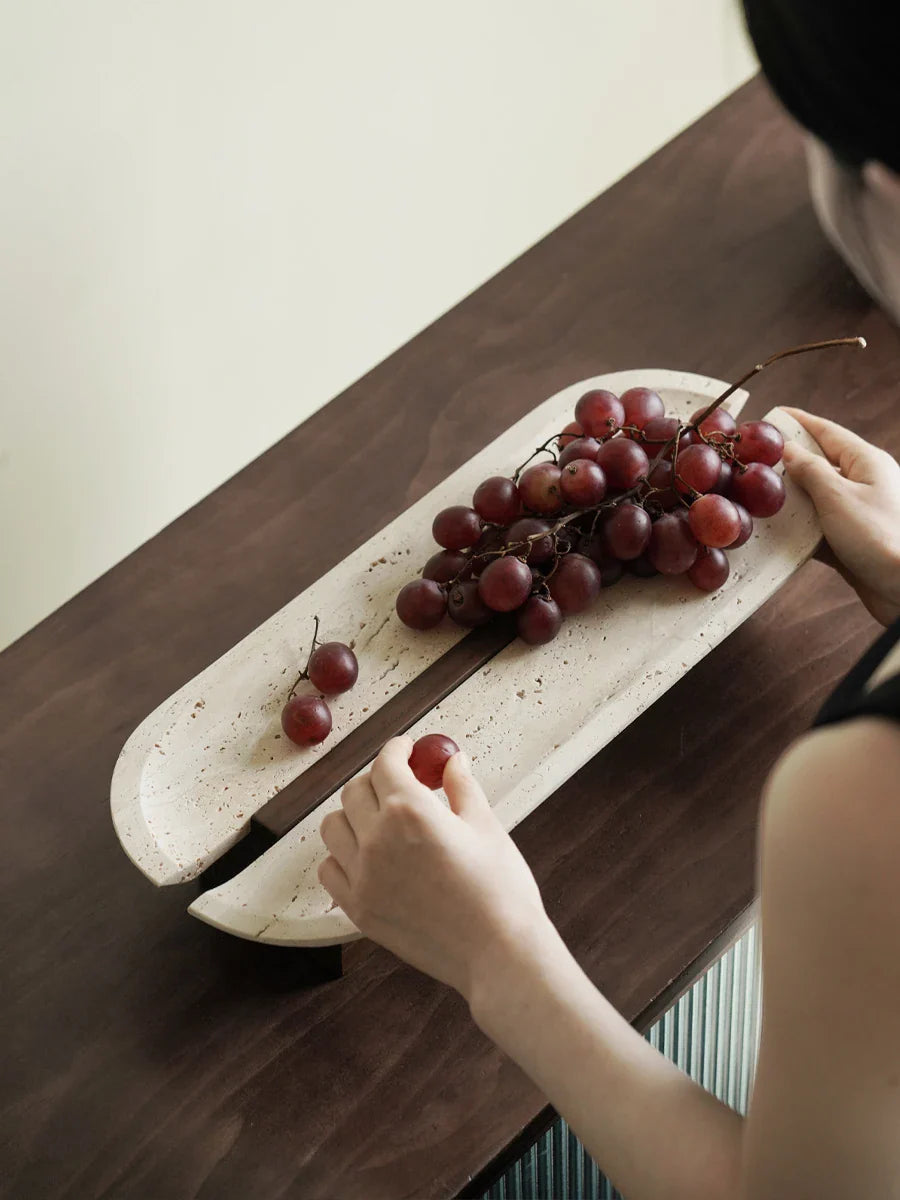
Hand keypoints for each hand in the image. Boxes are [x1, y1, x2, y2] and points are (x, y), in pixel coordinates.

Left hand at [318, 735, 551, 999]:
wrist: (498, 952)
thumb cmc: (501, 890)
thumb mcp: (486, 827)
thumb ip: (462, 788)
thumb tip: (453, 761)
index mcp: (410, 811)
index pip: (386, 763)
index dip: (396, 749)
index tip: (405, 749)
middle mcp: (377, 839)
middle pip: (355, 791)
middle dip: (377, 779)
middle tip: (399, 784)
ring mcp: (363, 876)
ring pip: (333, 827)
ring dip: (353, 815)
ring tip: (379, 820)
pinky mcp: (359, 909)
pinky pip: (330, 870)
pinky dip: (342, 856)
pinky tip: (367, 857)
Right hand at [779, 408, 899, 625]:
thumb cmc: (879, 537)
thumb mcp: (837, 497)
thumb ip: (810, 471)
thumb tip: (790, 451)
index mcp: (866, 462)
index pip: (827, 432)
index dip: (799, 422)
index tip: (773, 417)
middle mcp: (863, 484)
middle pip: (819, 464)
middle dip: (788, 463)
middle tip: (756, 461)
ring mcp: (857, 513)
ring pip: (815, 499)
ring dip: (790, 500)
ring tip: (758, 496)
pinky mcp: (850, 541)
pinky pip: (817, 528)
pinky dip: (797, 529)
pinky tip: (776, 532)